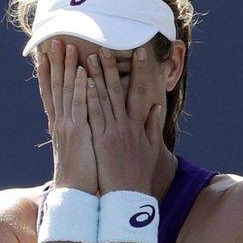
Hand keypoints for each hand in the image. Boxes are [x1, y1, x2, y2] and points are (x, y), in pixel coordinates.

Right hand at [37, 39, 97, 194]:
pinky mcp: (78, 132)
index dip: (47, 73)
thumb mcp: (75, 147)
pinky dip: (79, 88)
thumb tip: (77, 122)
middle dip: (55, 63)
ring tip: (68, 47)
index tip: (44, 55)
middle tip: (54, 41)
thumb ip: (76, 130)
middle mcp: (59, 122)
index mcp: (59, 125)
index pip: (50, 93)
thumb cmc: (79, 173)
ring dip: (67, 68)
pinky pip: (79, 106)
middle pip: (55, 86)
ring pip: (66, 91)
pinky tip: (82, 72)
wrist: (76, 194)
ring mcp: (67, 126)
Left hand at [85, 46, 164, 195]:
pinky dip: (90, 97)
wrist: (127, 196)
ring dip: (98, 76)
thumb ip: (154, 125)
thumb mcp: (152, 148)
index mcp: (138, 124)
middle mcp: (126, 123)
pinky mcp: (101, 139)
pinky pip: (94, 114)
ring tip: (91, 56)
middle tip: (107, 46)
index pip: (140, 91)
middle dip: (113, 67)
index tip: (138, 52)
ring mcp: (113, 130)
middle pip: (119, 90)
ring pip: (104, 98)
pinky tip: (85, 82)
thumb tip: (157, 106)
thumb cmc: (138, 173)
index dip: (139, 71)